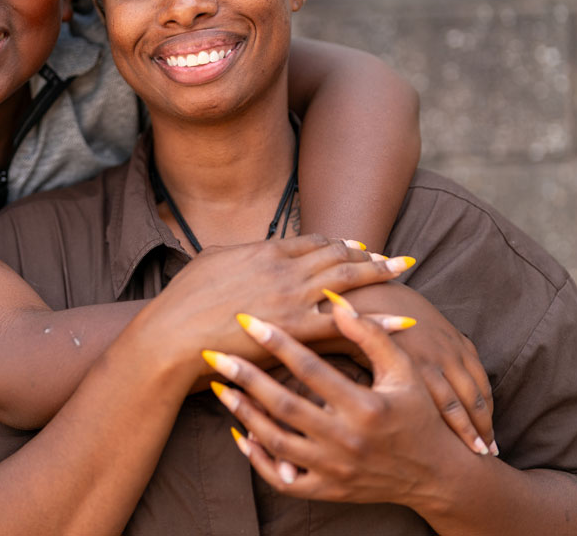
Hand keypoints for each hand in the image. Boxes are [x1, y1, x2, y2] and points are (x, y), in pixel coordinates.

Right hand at [141, 234, 409, 378]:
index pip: (313, 241)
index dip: (338, 243)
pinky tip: (400, 319)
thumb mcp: (211, 262)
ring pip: (347, 280)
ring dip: (378, 273)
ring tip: (402, 272)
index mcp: (265, 251)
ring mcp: (293, 297)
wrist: (173, 335)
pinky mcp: (295, 329)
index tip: (356, 246)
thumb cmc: (184, 301)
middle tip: (394, 257)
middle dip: (369, 254)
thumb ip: (237, 254)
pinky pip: (346, 322)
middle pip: (337, 255)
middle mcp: (285, 268)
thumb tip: (246, 250)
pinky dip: (377, 319)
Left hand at [204, 302, 481, 507]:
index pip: (312, 369)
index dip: (279, 342)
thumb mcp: (405, 372)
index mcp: (366, 407)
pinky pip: (281, 479)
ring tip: (219, 388)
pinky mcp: (327, 490)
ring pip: (276, 442)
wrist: (438, 476)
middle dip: (246, 377)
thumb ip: (372, 336)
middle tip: (215, 354)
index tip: (249, 321)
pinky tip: (239, 434)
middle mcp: (347, 441)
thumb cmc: (419, 414)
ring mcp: (334, 469)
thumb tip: (338, 301)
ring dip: (243, 414)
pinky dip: (257, 458)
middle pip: (284, 405)